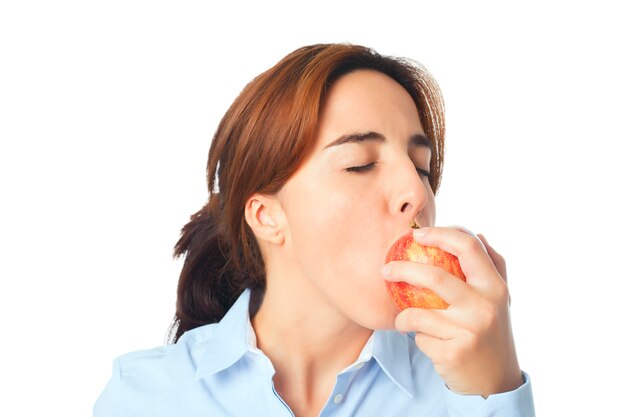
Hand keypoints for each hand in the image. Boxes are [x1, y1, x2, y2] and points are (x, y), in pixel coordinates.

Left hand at [382, 226, 522, 396]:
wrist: (495, 382)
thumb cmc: (490, 332)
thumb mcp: (499, 299)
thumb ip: (492, 266)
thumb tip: (479, 234)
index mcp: (495, 287)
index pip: (468, 247)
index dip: (440, 234)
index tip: (415, 234)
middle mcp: (485, 306)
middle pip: (434, 277)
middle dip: (402, 269)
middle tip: (384, 269)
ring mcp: (470, 330)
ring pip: (418, 313)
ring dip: (403, 317)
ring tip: (402, 319)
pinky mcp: (454, 353)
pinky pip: (420, 337)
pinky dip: (417, 338)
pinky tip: (426, 342)